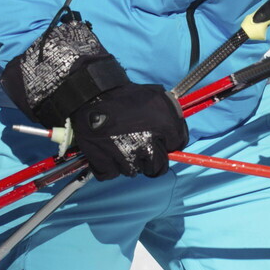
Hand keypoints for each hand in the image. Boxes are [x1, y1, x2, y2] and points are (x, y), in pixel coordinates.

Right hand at [66, 82, 187, 178]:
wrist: (92, 95)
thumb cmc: (124, 97)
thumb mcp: (156, 97)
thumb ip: (171, 117)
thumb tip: (177, 139)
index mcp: (164, 127)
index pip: (176, 147)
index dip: (167, 144)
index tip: (158, 139)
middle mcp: (147, 145)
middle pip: (156, 168)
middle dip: (149, 160)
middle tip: (136, 145)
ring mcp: (124, 156)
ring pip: (132, 172)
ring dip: (127, 162)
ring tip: (118, 144)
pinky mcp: (103, 162)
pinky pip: (110, 174)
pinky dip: (107, 166)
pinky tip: (105, 151)